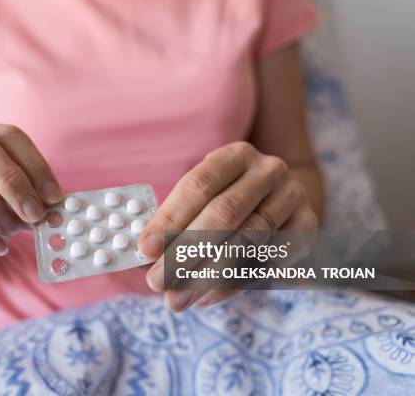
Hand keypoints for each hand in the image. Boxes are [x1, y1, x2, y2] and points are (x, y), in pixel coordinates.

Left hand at [137, 142, 317, 310]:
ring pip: (246, 241)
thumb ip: (176, 220)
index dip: (170, 219)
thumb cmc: (227, 198)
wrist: (279, 198)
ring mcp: (292, 197)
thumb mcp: (202, 196)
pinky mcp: (307, 227)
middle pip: (224, 213)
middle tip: (158, 281)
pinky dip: (234, 284)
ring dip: (206, 276)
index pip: (199, 185)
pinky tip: (206, 297)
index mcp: (235, 155)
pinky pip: (268, 262)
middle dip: (185, 252)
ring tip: (177, 299)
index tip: (145, 249)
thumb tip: (144, 254)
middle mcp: (268, 170)